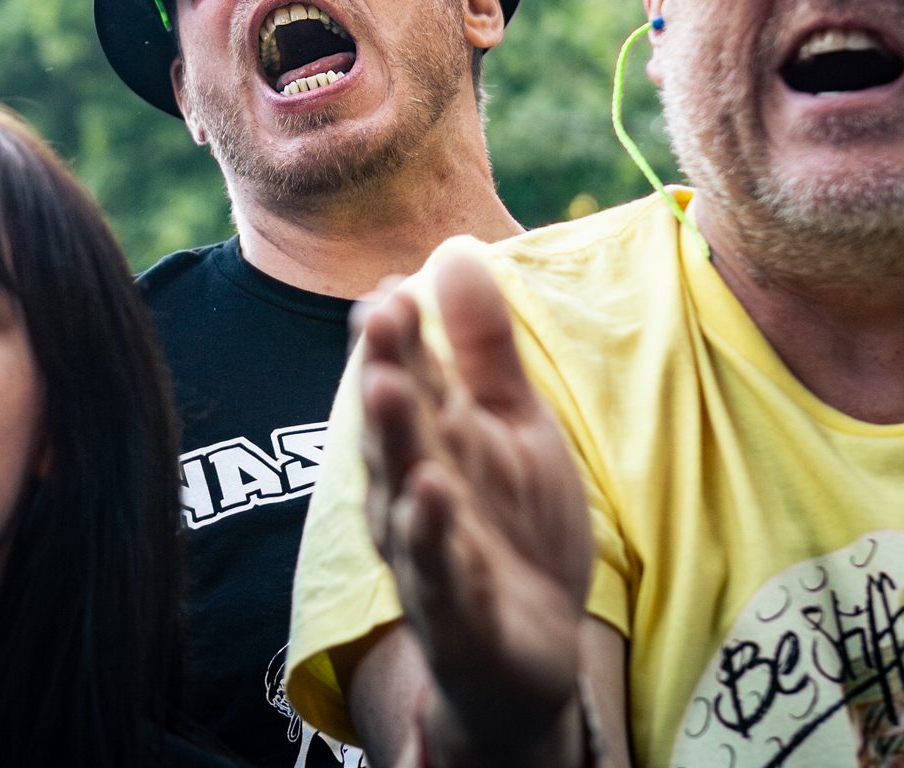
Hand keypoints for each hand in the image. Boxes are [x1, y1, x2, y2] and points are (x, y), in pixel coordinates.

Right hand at [358, 246, 595, 766]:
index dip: (399, 333)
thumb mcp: (510, 424)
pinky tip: (433, 495)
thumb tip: (453, 246)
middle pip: (395, 426)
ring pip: (403, 492)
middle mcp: (414, 492)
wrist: (527, 657)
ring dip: (394, 441)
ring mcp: (431, 555)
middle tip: (377, 314)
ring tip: (387, 387)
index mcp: (432, 441)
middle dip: (384, 369)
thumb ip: (482, 344)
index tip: (390, 283)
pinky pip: (439, 573)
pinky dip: (432, 536)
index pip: (410, 376)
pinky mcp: (457, 616)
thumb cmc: (508, 528)